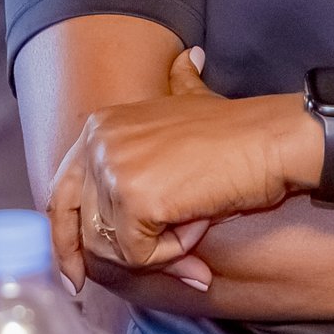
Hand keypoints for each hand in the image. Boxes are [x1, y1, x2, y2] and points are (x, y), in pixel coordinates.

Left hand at [44, 49, 218, 293]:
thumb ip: (178, 83)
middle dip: (128, 253)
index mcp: (100, 126)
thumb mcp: (194, 101)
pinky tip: (201, 222)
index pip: (61, 196)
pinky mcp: (135, 198)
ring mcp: (114, 168)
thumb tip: (190, 56)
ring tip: (197, 221)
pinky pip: (140, 255)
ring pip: (113, 247)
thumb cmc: (239, 131)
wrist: (273, 139)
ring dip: (159, 249)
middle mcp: (98, 143)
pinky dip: (174, 252)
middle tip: (177, 258)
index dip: (65, 242)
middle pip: (87, 229)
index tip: (74, 277)